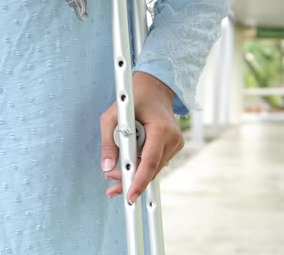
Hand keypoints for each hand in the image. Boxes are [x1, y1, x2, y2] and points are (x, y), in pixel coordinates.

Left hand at [100, 71, 184, 203]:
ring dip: (135, 174)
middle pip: (151, 169)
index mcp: (160, 128)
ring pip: (153, 168)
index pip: (150, 161)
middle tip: (111, 189)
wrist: (155, 89)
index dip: (139, 180)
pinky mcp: (174, 146)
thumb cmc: (133, 99)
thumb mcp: (112, 115)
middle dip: (131, 180)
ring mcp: (176, 143)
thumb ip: (108, 141)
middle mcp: (173, 138)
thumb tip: (107, 166)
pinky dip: (142, 166)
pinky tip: (128, 167)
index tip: (129, 195)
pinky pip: (156, 162)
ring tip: (113, 177)